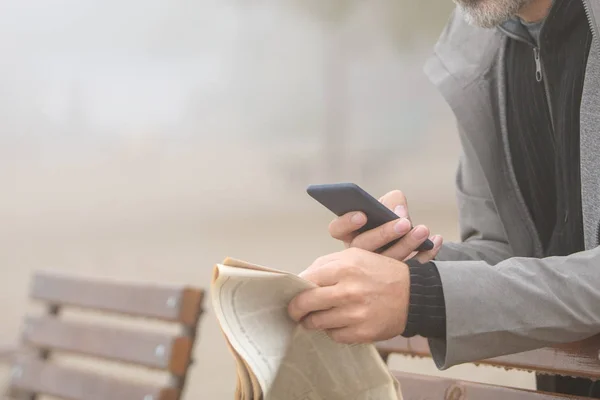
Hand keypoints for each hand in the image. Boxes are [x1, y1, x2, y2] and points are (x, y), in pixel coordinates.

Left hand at [288, 247, 409, 343]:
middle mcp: (348, 291)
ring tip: (316, 317)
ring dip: (313, 321)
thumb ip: (326, 264)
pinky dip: (333, 330)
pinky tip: (339, 322)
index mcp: (344, 268)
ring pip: (317, 322)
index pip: (305, 280)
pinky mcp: (363, 332)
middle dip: (296, 309)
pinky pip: (334, 335)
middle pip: (305, 304)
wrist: (413, 293)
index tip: (294, 294)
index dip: (296, 289)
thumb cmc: (380, 272)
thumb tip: (301, 279)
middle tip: (295, 311)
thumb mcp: (355, 256)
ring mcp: (355, 314)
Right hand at [328, 190, 442, 261]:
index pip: (337, 229)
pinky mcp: (395, 279)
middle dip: (385, 234)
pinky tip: (437, 240)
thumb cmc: (388, 221)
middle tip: (404, 222)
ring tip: (423, 231)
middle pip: (363, 247)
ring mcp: (374, 271)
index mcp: (349, 234)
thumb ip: (390, 201)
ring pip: (386, 262)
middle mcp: (356, 255)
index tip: (362, 215)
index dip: (346, 223)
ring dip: (407, 245)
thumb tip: (398, 210)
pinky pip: (410, 269)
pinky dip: (426, 255)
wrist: (403, 245)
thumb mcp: (386, 206)